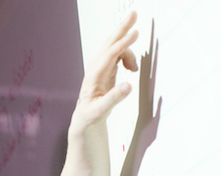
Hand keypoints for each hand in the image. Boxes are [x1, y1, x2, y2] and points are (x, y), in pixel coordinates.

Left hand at [71, 11, 139, 132]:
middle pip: (110, 43)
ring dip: (129, 50)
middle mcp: (96, 67)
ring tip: (133, 68)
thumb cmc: (90, 115)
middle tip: (133, 14)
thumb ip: (114, 98)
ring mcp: (101, 66)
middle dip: (122, 28)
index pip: (110, 55)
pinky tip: (131, 68)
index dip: (123, 44)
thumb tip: (128, 86)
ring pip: (116, 48)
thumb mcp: (101, 111)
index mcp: (94, 76)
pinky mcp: (106, 68)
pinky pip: (119, 54)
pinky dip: (128, 56)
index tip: (134, 34)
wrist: (85, 117)